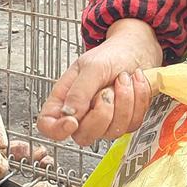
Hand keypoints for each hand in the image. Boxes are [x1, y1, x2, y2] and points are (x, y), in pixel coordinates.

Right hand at [37, 21, 160, 146]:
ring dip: (124, 101)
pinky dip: (138, 100)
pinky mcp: (125, 122)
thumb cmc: (111, 55)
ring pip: (112, 131)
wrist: (137, 50)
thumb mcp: (92, 67)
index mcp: (64, 99)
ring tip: (123, 78)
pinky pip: (132, 124)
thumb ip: (79, 91)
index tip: (73, 121)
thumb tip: (69, 115)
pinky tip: (135, 83)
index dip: (57, 129)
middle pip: (83, 136)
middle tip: (108, 89)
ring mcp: (104, 121)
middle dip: (102, 112)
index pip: (48, 126)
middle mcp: (82, 115)